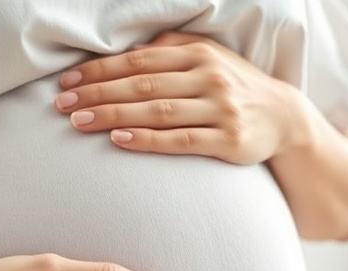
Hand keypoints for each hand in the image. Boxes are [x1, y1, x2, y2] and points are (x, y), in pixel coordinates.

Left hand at [55, 31, 304, 164]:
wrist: (284, 118)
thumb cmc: (235, 87)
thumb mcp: (209, 59)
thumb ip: (171, 52)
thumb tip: (129, 53)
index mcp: (198, 54)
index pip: (138, 62)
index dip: (99, 71)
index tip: (67, 82)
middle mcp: (209, 78)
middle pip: (141, 85)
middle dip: (97, 93)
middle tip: (62, 104)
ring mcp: (220, 110)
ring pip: (156, 111)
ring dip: (113, 114)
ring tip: (79, 122)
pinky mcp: (228, 141)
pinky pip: (180, 141)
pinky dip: (147, 139)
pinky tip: (118, 139)